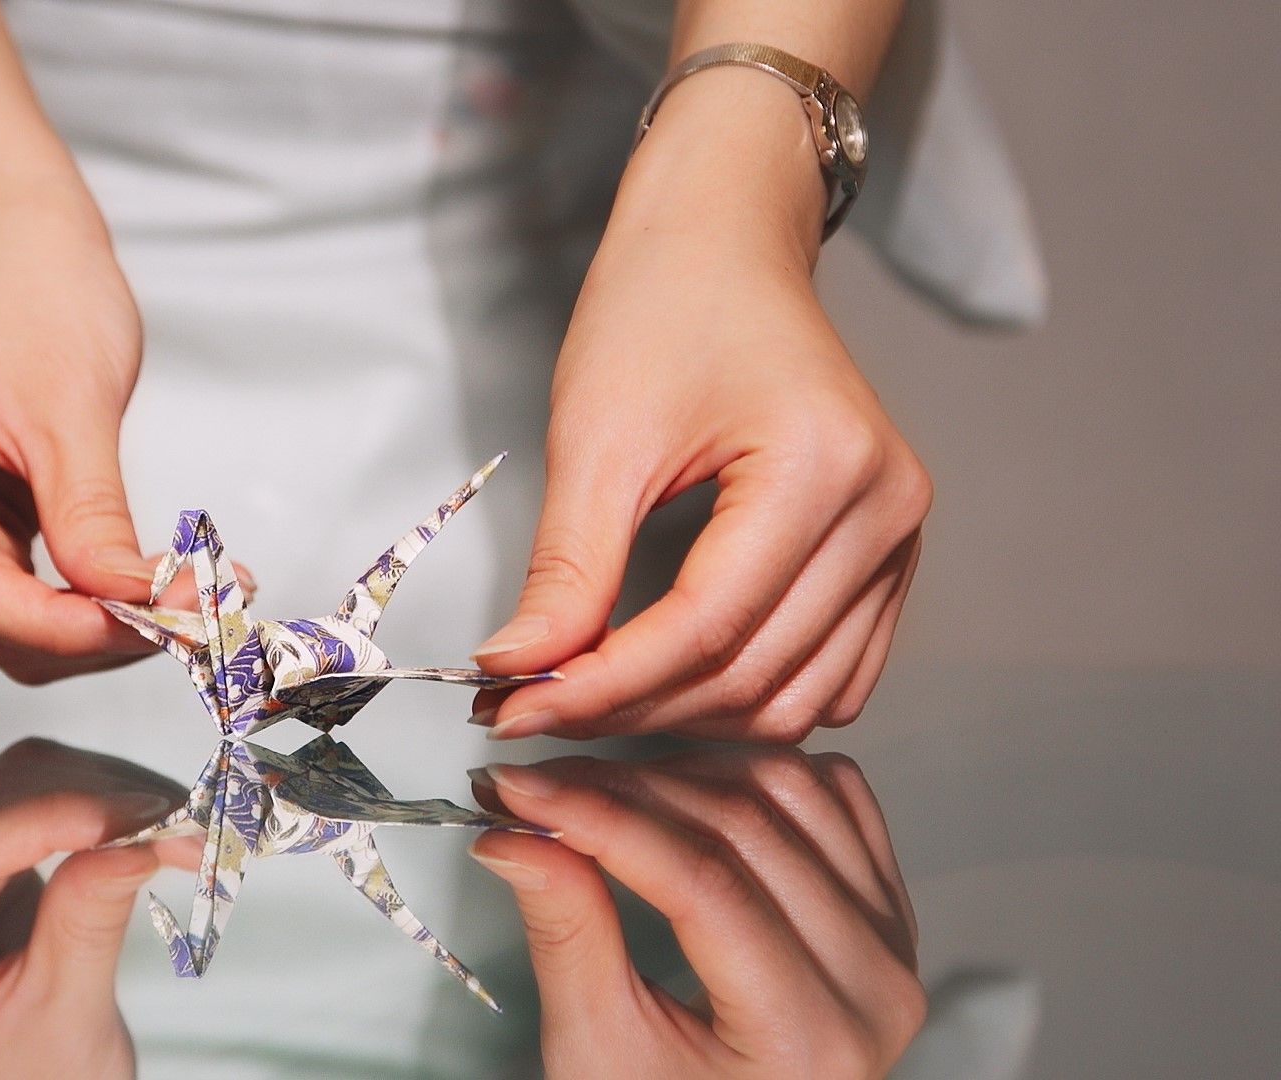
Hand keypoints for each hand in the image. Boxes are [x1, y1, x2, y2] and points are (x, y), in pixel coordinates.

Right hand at [0, 195, 158, 683]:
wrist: (13, 235)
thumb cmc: (32, 288)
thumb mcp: (73, 409)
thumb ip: (93, 518)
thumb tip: (134, 608)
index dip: (62, 627)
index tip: (155, 629)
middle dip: (88, 630)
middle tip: (194, 619)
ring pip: (1, 614)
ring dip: (92, 619)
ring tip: (185, 596)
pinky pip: (12, 584)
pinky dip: (79, 593)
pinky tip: (145, 581)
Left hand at [0, 738, 186, 1079]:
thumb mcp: (64, 1021)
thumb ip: (89, 922)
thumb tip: (139, 833)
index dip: (44, 820)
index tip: (136, 815)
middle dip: (92, 802)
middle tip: (187, 823)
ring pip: (5, 790)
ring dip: (100, 795)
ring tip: (181, 830)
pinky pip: (15, 805)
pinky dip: (86, 809)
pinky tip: (140, 828)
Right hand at [470, 748, 923, 1078]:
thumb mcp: (599, 1049)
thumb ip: (567, 934)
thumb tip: (514, 832)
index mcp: (810, 1037)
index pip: (700, 883)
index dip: (600, 818)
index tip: (516, 791)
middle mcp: (875, 983)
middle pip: (744, 824)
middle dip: (622, 790)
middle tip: (532, 785)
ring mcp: (895, 938)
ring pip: (790, 789)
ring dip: (681, 771)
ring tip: (595, 792)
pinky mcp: (888, 907)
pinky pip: (832, 794)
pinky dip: (752, 772)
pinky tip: (683, 791)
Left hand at [472, 74, 929, 742]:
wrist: (723, 243)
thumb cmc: (662, 306)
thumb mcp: (595, 434)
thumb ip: (565, 569)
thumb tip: (520, 671)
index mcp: (821, 466)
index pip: (705, 629)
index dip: (601, 686)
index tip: (515, 706)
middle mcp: (885, 511)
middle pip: (751, 675)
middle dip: (632, 707)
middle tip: (530, 702)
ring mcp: (899, 538)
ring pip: (796, 696)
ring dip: (688, 714)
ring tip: (590, 693)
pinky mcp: (888, 556)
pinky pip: (831, 675)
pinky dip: (747, 695)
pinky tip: (669, 678)